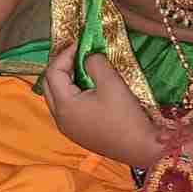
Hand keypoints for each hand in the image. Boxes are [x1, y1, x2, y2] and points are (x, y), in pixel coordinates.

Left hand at [42, 47, 159, 164]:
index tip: (81, 42)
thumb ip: (94, 63)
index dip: (64, 54)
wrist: (142, 149)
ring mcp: (68, 129)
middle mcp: (60, 119)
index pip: (53, 72)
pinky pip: (67, 108)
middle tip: (78, 52)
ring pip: (57, 97)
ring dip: (66, 80)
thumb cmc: (126, 116)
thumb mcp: (111, 82)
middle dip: (61, 65)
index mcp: (64, 106)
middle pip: (49, 85)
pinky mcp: (79, 134)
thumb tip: (88, 56)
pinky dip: (72, 93)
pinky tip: (89, 87)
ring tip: (83, 67)